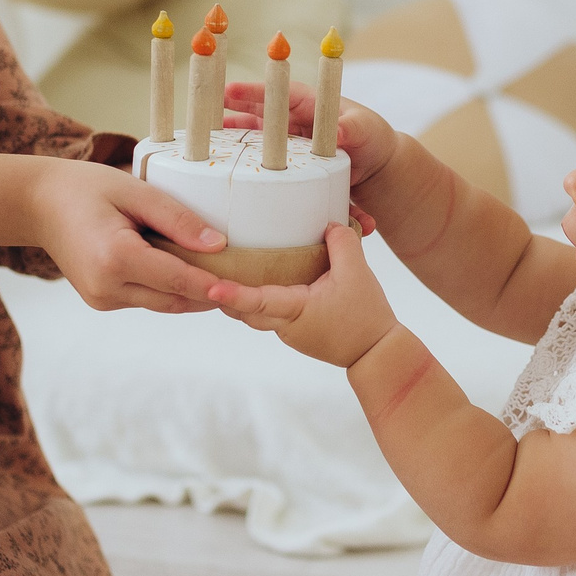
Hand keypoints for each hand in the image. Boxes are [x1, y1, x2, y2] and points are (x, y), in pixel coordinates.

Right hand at [28, 158, 225, 313]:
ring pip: (163, 303)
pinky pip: (147, 299)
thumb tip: (218, 245)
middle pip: (174, 299)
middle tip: (244, 278)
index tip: (243, 287)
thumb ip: (177, 218)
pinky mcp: (102, 301)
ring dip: (191, 291)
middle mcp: (106, 288)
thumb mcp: (135, 191)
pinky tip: (184, 267)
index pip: (177, 279)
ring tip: (221, 272)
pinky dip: (169, 287)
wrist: (39, 204)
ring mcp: (102, 299)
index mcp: (114, 259)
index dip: (212, 285)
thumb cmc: (85, 188)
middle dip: (209, 292)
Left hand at [210, 224, 397, 367]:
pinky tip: (253, 280)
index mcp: (296, 311)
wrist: (376, 353)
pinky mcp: (293, 330)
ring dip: (235, 296)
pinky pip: (265, 313)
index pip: (257, 302)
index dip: (232, 294)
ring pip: (252, 312)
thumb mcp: (358, 273)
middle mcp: (284, 325)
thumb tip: (329, 222)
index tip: (210, 286)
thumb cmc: (366, 317)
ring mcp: (286, 331)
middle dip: (221, 292)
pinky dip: (253, 299)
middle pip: (242, 309)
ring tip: (217, 271)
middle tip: (199, 269)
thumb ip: (343, 243)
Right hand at [222, 80, 398, 185]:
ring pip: (255, 143)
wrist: (379, 170)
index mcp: (308, 105)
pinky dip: (249, 174)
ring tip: (206, 149)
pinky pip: (267, 171)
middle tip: (201, 117)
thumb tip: (343, 130)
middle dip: (230, 114)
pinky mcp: (289, 170)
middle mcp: (292, 123)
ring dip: (232, 145)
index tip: (228, 90)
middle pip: (257, 117)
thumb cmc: (373, 139)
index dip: (252, 92)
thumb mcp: (367, 130)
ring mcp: (288, 147)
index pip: (277, 95)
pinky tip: (227, 182)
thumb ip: (355, 128)